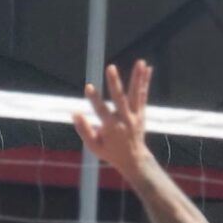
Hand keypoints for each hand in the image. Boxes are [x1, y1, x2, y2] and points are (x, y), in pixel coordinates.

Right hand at [73, 59, 155, 179]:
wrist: (133, 159)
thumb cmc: (110, 152)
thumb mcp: (93, 146)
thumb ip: (83, 129)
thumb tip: (74, 113)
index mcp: (112, 128)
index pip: (101, 110)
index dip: (94, 99)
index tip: (88, 86)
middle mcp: (125, 120)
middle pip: (120, 98)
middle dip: (114, 83)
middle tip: (110, 68)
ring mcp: (135, 115)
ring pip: (136, 94)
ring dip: (137, 77)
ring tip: (140, 62)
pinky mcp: (141, 113)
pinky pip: (143, 95)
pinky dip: (145, 82)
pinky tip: (148, 68)